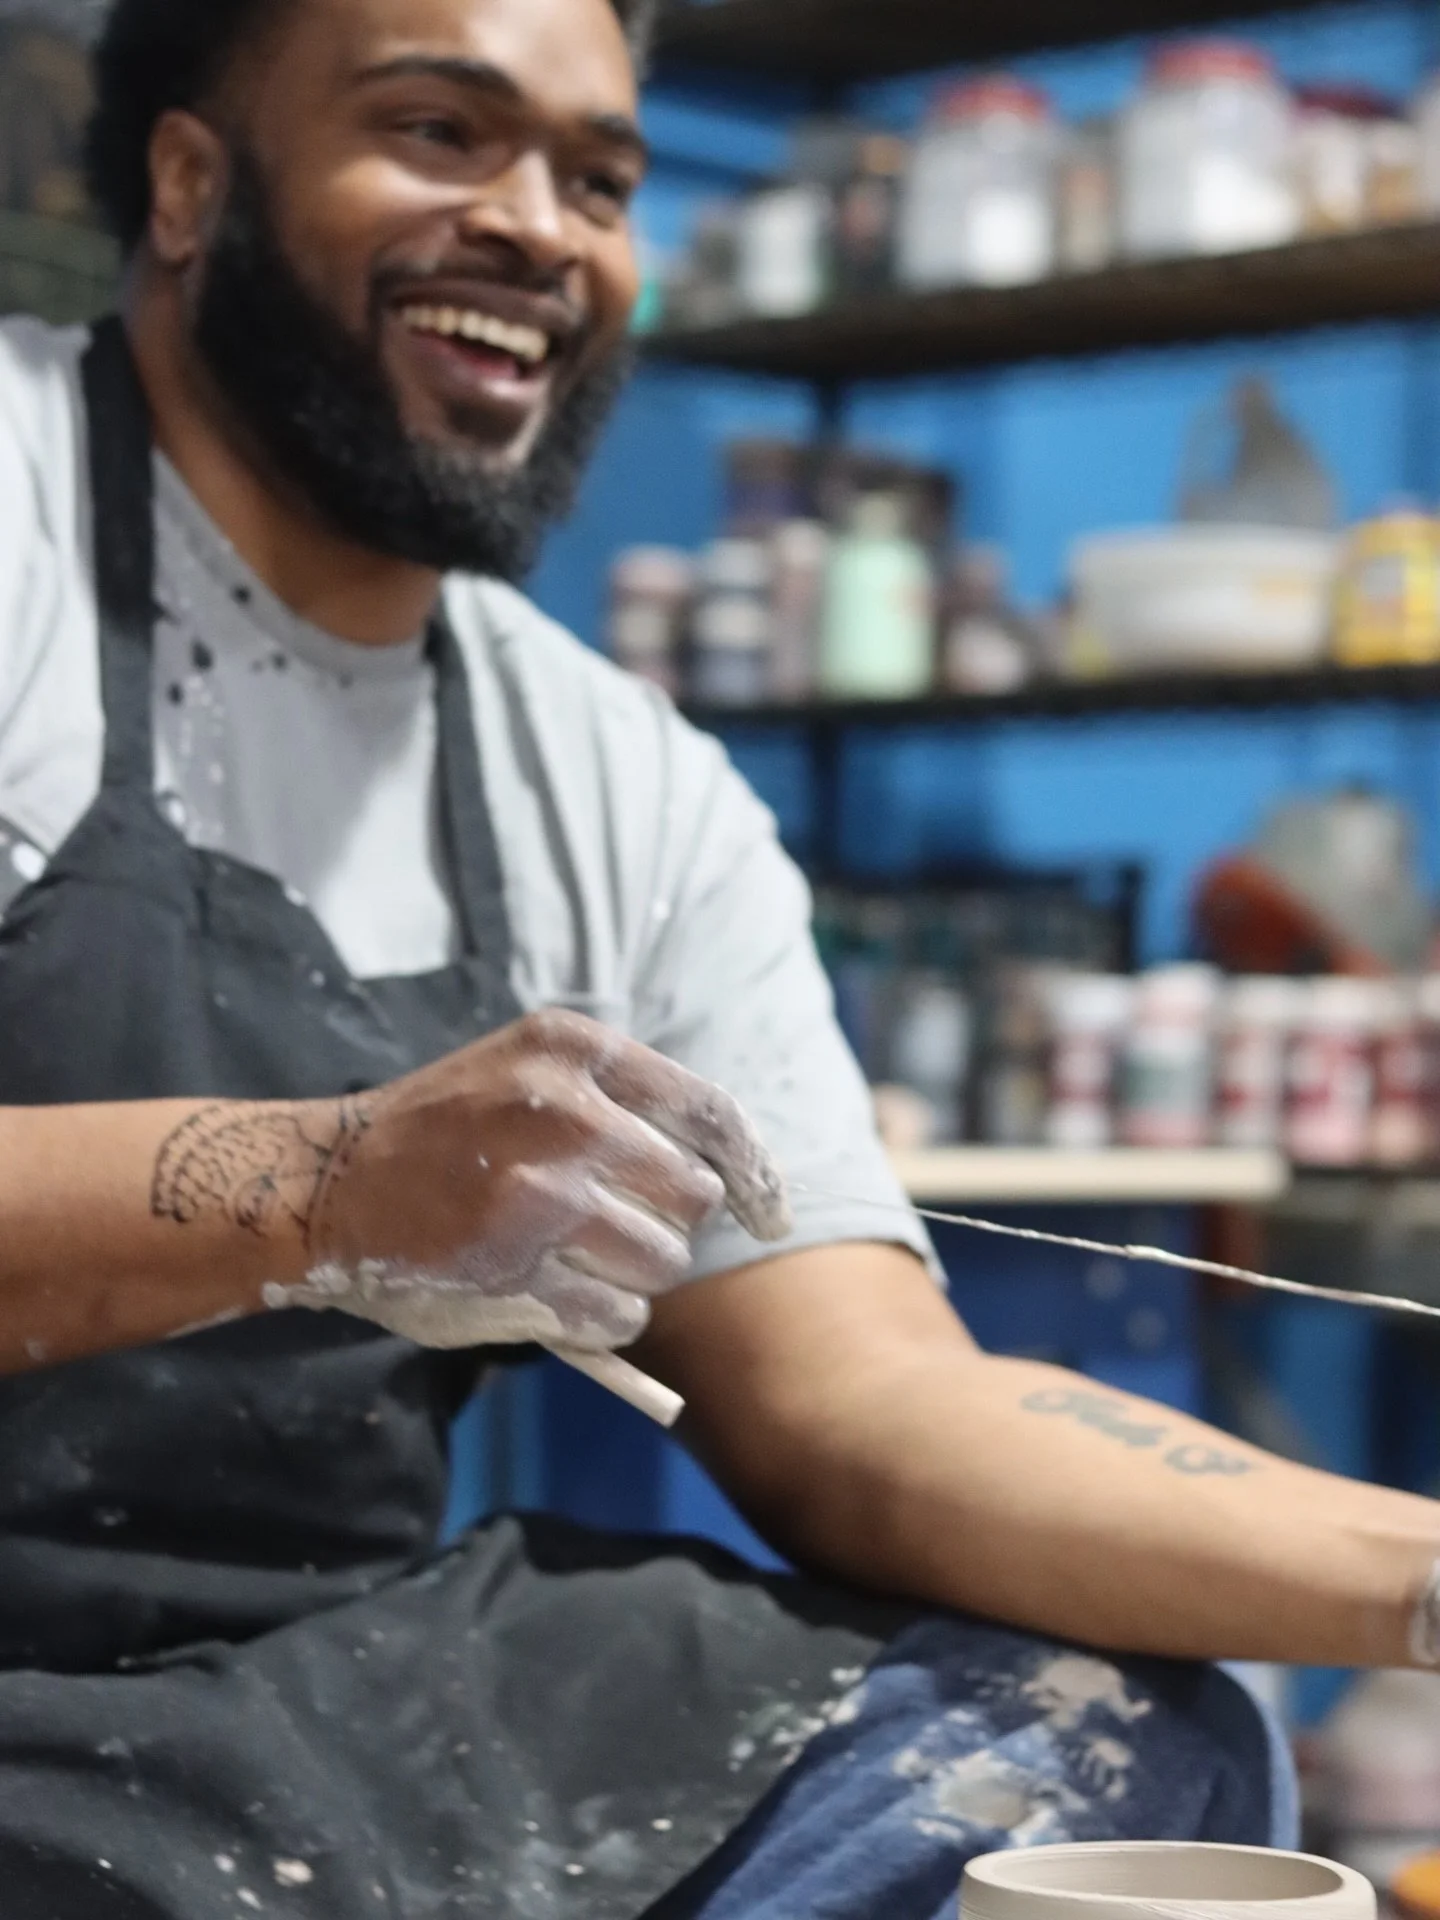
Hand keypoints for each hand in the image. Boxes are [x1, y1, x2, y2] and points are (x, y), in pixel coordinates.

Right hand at [267, 1010, 791, 1352]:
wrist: (326, 1182)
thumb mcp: (529, 1074)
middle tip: (618, 1229)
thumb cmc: (448, 1132)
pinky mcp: (511, 1270)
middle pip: (694, 1197)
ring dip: (636, 1277)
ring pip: (663, 1262)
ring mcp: (537, 1194)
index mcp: (573, 1050)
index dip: (755, 1173)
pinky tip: (552, 1294)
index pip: (711, 1114)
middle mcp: (563, 1113)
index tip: (772, 1214)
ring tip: (578, 1260)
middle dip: (670, 1226)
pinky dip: (601, 1318)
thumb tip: (737, 1184)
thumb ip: (624, 1107)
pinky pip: (617, 1315)